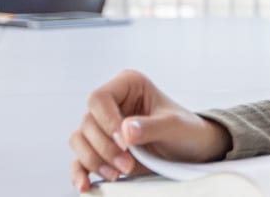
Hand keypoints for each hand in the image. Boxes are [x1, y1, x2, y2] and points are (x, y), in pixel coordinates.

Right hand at [68, 69, 231, 192]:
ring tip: (118, 174)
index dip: (107, 122)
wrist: (191, 150)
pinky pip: (78, 159)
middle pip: (87, 122)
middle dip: (105, 148)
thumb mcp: (175, 126)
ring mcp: (103, 126)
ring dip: (95, 160)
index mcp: (128, 85)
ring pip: (79, 140)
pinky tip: (86, 185)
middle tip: (128, 165)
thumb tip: (126, 130)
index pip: (100, 98)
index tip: (126, 143)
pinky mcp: (100, 148)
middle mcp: (112, 103)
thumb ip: (152, 126)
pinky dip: (79, 172)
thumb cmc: (186, 130)